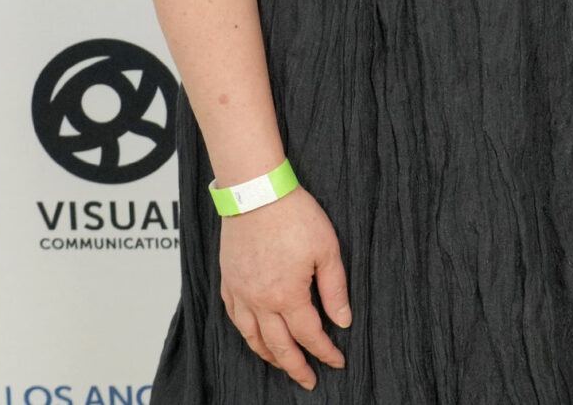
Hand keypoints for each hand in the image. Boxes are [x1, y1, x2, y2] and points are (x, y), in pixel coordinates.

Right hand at [218, 186, 350, 389]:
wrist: (256, 193)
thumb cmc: (294, 215)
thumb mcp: (327, 249)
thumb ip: (335, 289)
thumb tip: (343, 320)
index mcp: (287, 295)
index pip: (309, 335)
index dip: (325, 352)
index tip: (337, 361)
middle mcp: (260, 301)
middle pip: (278, 346)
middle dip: (296, 367)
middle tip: (309, 380)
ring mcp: (240, 293)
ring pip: (252, 338)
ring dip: (269, 355)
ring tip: (283, 364)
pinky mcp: (228, 281)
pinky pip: (234, 318)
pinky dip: (246, 333)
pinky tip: (254, 335)